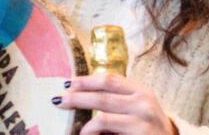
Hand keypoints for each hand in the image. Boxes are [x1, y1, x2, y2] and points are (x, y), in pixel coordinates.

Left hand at [53, 74, 177, 134]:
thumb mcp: (138, 109)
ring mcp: (142, 121)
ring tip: (77, 131)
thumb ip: (118, 100)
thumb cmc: (150, 129)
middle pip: (102, 95)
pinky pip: (106, 133)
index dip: (86, 80)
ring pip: (102, 118)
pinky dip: (92, 133)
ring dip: (85, 125)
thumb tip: (81, 95)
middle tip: (58, 100)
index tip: (68, 82)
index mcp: (141, 91)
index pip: (109, 79)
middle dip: (77, 97)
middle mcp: (143, 103)